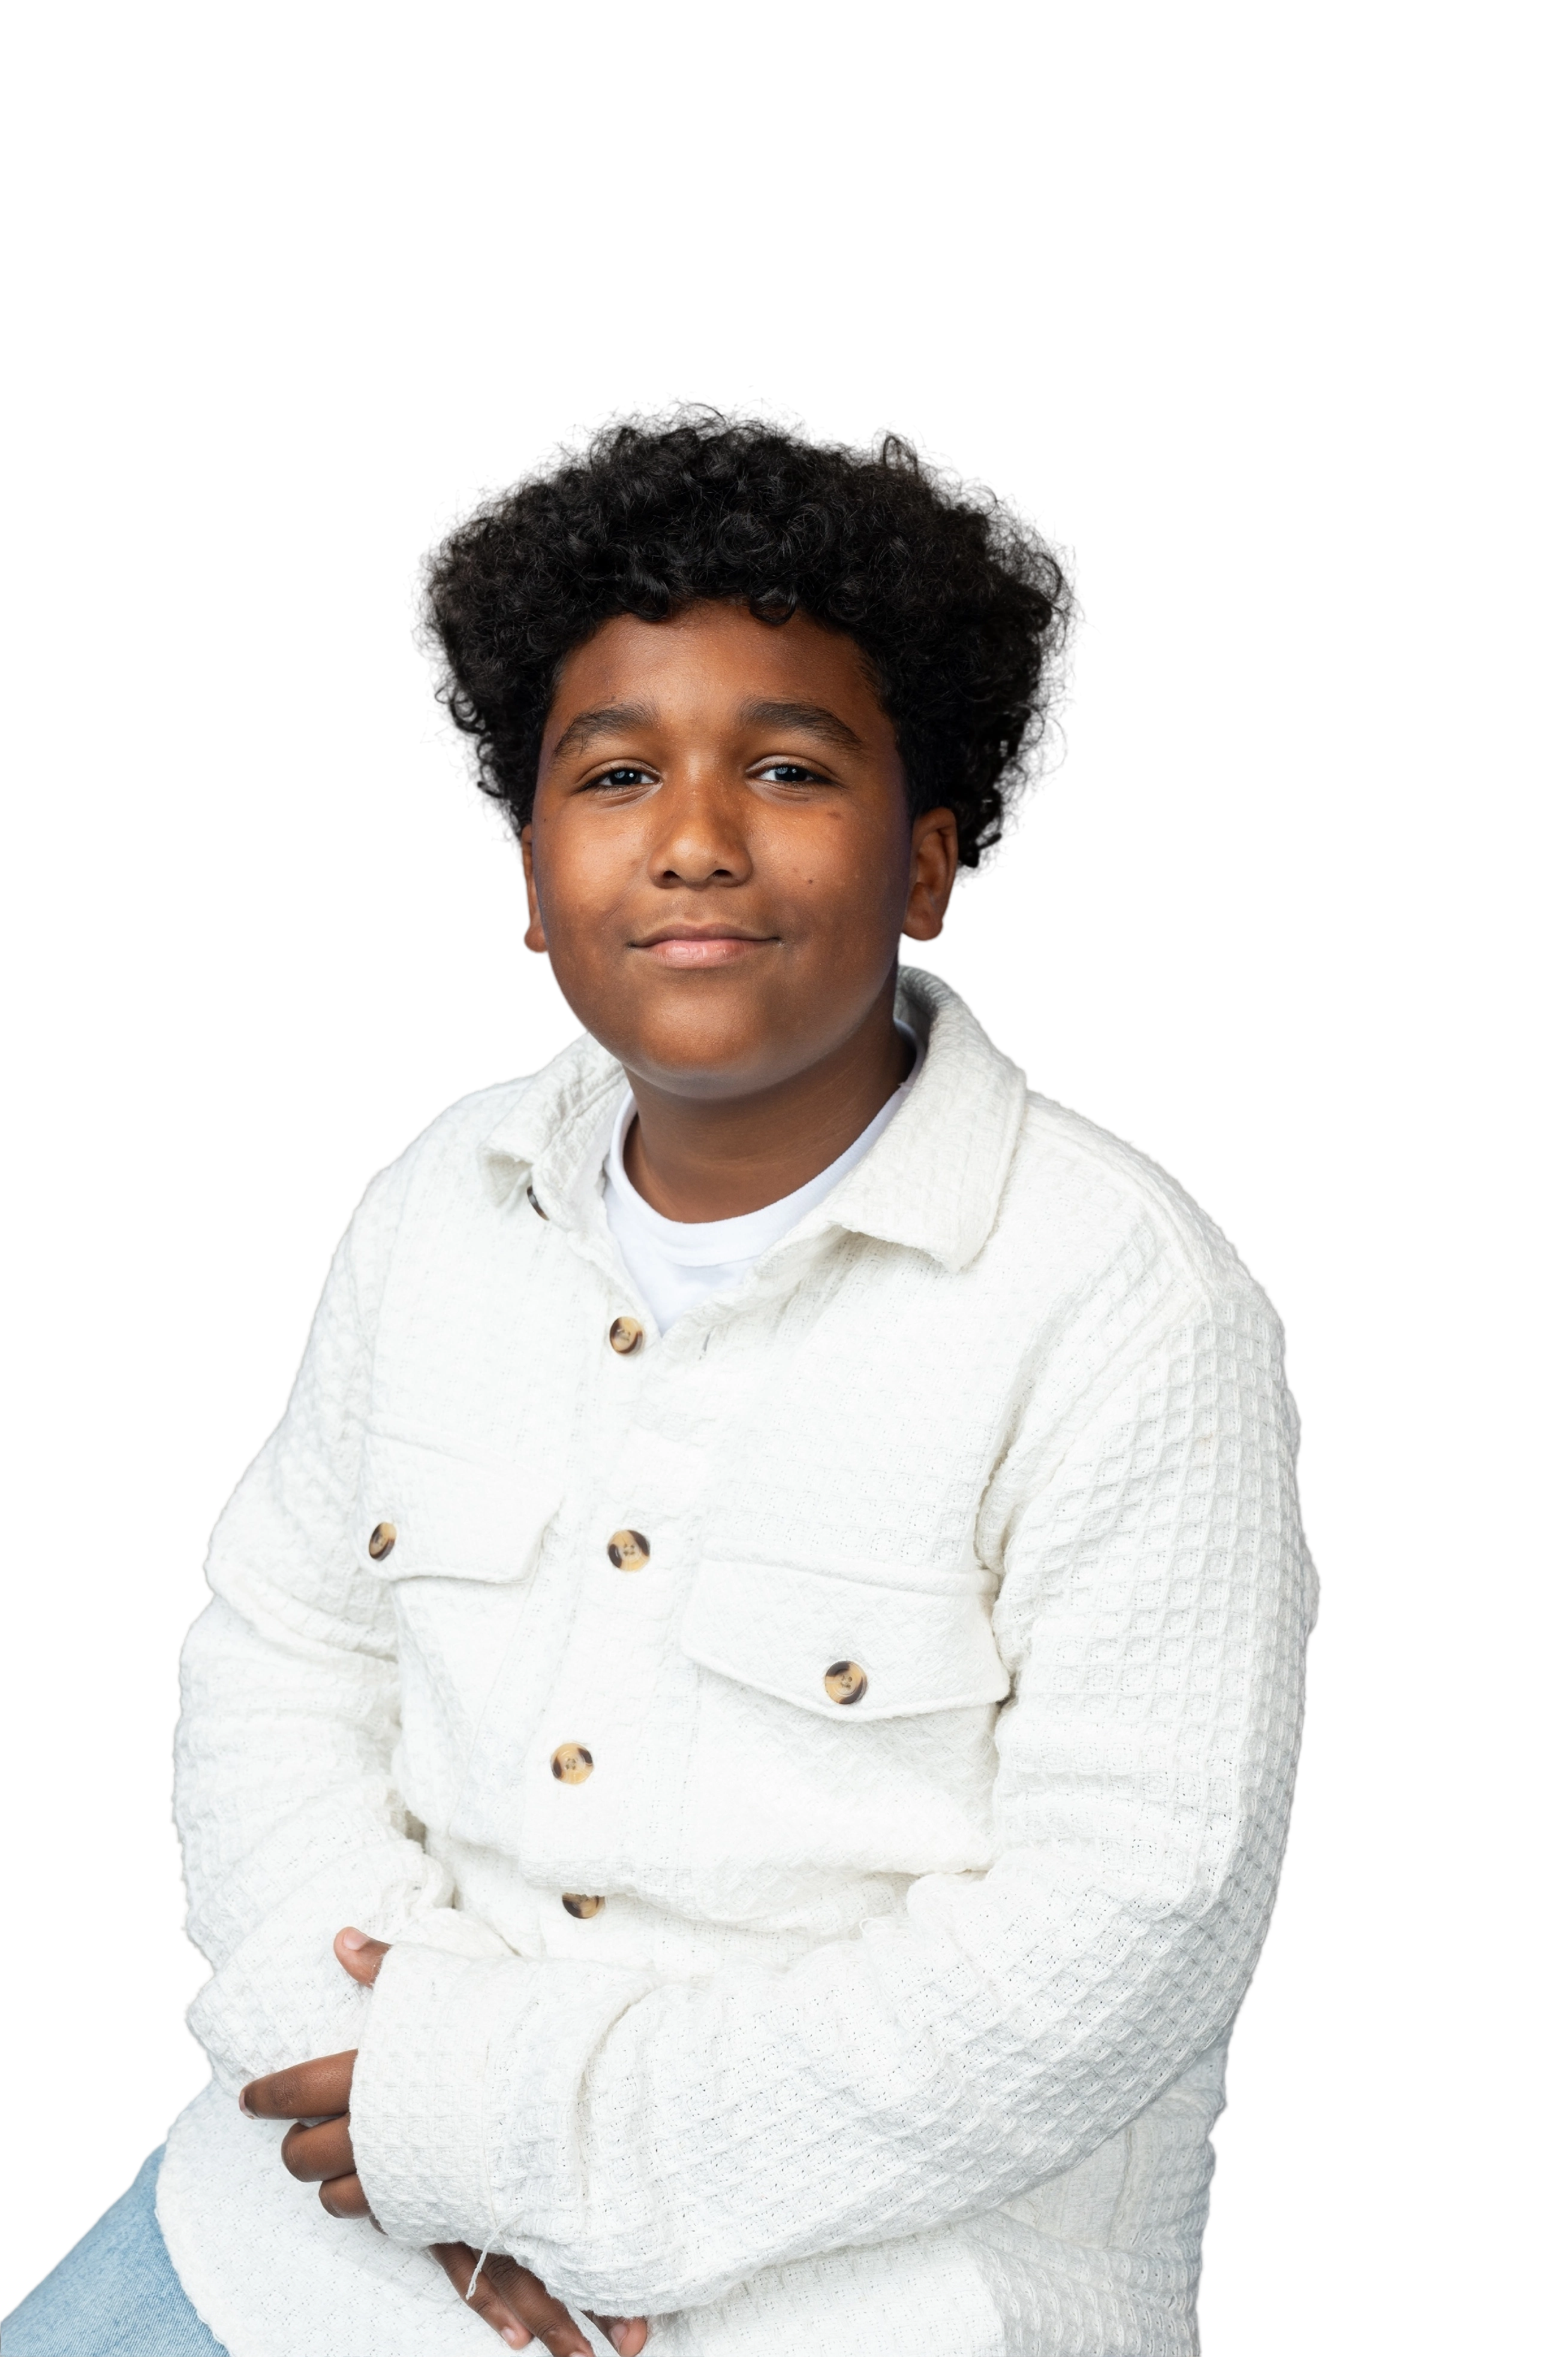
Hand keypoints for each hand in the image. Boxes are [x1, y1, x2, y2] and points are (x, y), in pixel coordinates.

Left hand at [238, 1929, 648, 2353]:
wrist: (569, 2093)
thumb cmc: (510, 2030)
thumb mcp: (450, 1981)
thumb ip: (389, 1967)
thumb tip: (342, 1941)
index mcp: (369, 2076)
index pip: (294, 2092)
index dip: (266, 2097)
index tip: (249, 2098)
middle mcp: (374, 2134)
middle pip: (304, 2157)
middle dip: (292, 2147)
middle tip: (293, 2133)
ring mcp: (403, 2179)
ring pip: (337, 2199)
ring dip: (329, 2184)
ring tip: (336, 2166)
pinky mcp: (434, 2208)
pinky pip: (383, 2221)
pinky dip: (372, 2207)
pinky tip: (383, 2190)